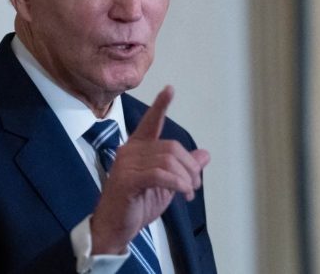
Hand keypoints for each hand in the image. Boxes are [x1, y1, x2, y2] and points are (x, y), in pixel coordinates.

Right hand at [89, 86, 209, 254]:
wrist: (115, 228)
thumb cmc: (137, 205)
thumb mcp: (166, 186)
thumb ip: (183, 168)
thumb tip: (204, 154)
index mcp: (137, 148)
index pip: (150, 122)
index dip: (160, 106)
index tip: (170, 89)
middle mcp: (130, 151)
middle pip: (171, 147)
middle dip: (190, 167)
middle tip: (195, 185)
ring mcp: (126, 164)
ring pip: (168, 161)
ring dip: (186, 178)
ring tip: (188, 192)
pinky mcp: (127, 180)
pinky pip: (160, 174)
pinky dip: (177, 183)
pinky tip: (183, 193)